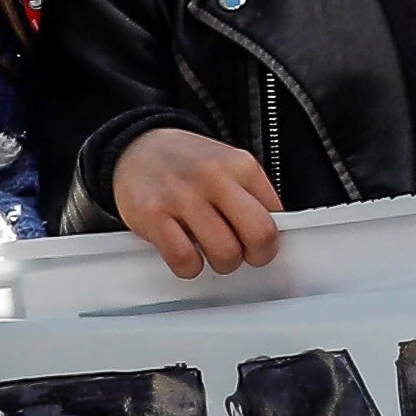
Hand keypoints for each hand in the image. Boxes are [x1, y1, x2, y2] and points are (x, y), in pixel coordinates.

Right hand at [107, 128, 283, 277]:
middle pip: (259, 233)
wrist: (139, 148)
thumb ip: (250, 197)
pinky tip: (187, 255)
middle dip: (256, 256)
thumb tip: (271, 235)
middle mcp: (214, 177)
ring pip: (225, 252)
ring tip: (211, 252)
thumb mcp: (228, 167)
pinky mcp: (153, 215)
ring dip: (221, 264)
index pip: (276, 215)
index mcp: (241, 165)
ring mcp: (183, 195)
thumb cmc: (187, 165)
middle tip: (244, 255)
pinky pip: (184, 259)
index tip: (259, 244)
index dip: (270, 238)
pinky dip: (189, 267)